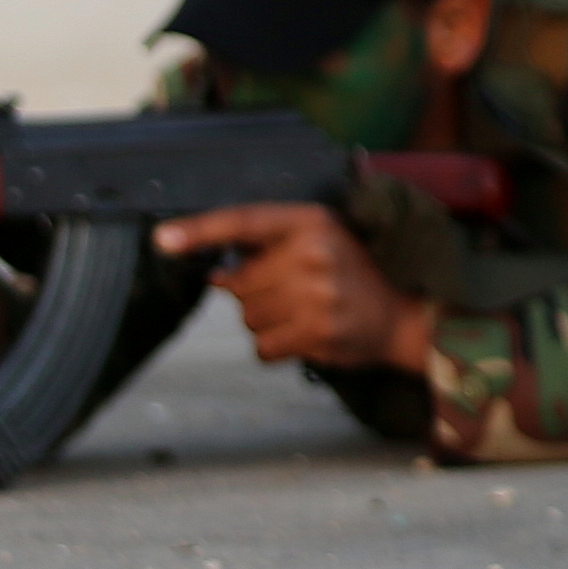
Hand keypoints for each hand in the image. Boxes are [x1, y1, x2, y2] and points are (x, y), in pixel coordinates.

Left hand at [151, 201, 435, 375]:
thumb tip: (216, 273)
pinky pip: (263, 346)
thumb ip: (270, 249)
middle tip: (292, 293)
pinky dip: (276, 347)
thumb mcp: (320, 242)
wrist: (404, 315)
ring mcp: (316, 294)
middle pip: (240, 283)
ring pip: (249, 318)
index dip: (200, 230)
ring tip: (303, 313)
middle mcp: (312, 252)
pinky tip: (304, 336)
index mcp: (310, 222)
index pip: (244, 222)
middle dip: (254, 293)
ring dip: (266, 322)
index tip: (162, 239)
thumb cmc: (353, 275)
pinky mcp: (317, 331)